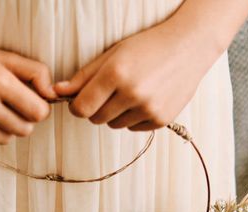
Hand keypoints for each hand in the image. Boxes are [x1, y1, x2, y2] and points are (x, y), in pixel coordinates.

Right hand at [0, 39, 57, 145]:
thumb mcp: (5, 58)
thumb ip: (36, 72)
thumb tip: (53, 95)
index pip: (38, 113)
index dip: (39, 109)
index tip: (31, 103)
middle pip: (24, 130)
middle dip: (23, 120)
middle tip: (11, 108)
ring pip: (6, 139)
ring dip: (5, 128)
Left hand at [54, 20, 219, 130]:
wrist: (190, 47)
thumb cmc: (148, 46)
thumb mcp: (113, 54)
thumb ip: (84, 76)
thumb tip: (58, 91)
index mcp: (116, 73)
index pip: (81, 108)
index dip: (77, 106)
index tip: (80, 100)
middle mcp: (132, 93)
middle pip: (96, 119)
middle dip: (97, 109)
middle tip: (109, 92)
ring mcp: (148, 109)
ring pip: (114, 125)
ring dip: (116, 114)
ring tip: (130, 92)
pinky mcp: (160, 120)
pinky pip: (133, 128)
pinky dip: (134, 118)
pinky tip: (145, 98)